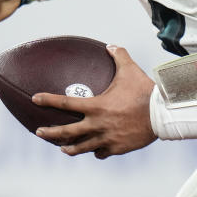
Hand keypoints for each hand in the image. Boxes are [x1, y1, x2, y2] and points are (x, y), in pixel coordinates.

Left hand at [33, 45, 157, 158]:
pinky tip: (95, 150)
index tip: (35, 99)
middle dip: (50, 133)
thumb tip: (111, 45)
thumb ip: (119, 56)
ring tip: (63, 148)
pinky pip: (101, 152)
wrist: (162, 114)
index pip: (65, 103)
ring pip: (81, 147)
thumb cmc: (145, 91)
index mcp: (96, 106)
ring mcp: (106, 138)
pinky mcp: (116, 148)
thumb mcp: (130, 70)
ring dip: (69, 148)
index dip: (48, 100)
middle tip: (39, 132)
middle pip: (66, 133)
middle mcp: (97, 124)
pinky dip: (96, 151)